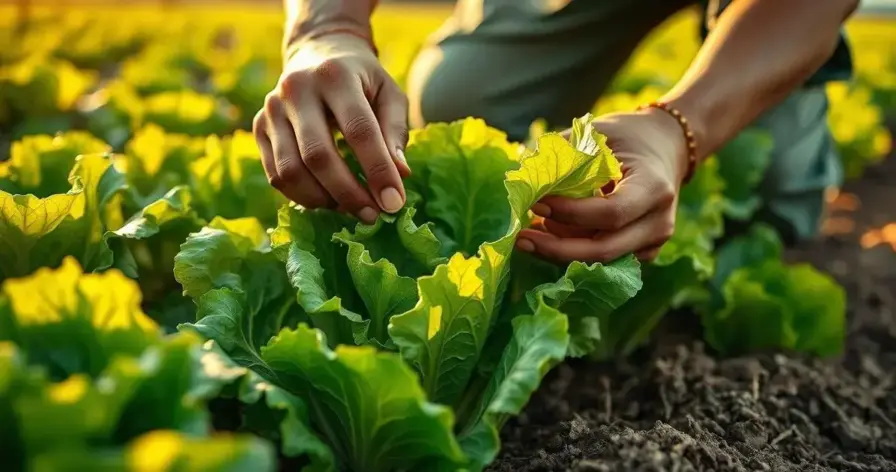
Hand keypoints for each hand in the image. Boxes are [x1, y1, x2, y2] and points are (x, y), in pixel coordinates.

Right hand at [253, 33, 410, 223]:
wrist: (318, 53)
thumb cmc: (362, 80)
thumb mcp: (389, 94)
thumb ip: (395, 132)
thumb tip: (400, 175)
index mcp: (335, 75)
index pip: (359, 130)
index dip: (378, 170)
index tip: (395, 202)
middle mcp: (296, 88)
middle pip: (318, 155)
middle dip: (348, 193)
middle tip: (373, 215)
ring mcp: (271, 108)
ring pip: (290, 170)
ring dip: (323, 200)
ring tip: (351, 208)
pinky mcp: (258, 127)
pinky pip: (275, 175)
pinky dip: (303, 196)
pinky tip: (328, 199)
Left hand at [516, 109, 690, 262]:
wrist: (666, 147)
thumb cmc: (627, 136)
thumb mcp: (596, 133)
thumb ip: (562, 155)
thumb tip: (523, 178)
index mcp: (654, 187)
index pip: (610, 213)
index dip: (570, 214)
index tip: (536, 204)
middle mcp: (659, 221)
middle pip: (604, 249)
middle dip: (557, 248)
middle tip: (521, 238)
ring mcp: (654, 241)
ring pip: (602, 260)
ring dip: (561, 251)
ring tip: (530, 234)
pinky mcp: (644, 251)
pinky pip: (605, 260)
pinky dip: (575, 250)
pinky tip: (550, 236)